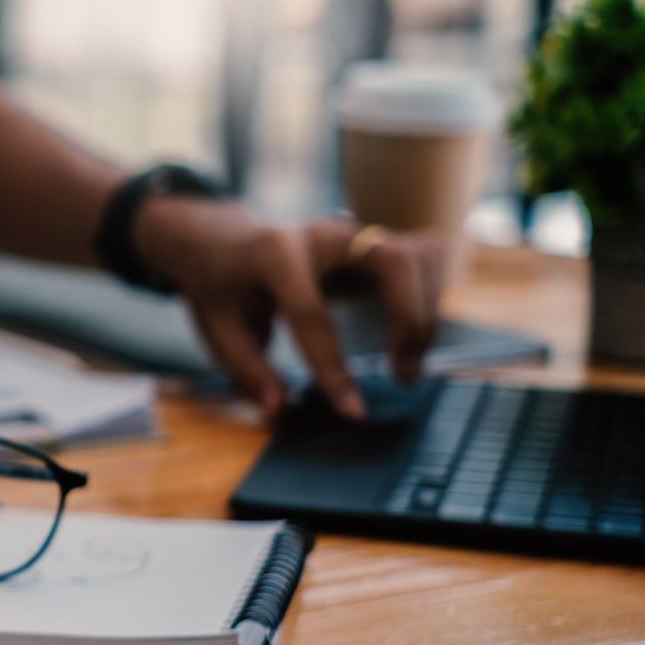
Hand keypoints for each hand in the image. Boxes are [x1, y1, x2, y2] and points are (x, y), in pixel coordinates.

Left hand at [135, 198, 443, 419]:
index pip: (311, 314)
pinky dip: (428, 295)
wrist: (222, 240)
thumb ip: (247, 370)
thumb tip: (279, 410)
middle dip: (410, 320)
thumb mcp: (216, 328)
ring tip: (403, 364)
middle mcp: (322, 235)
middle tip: (402, 377)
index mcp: (274, 254)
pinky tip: (407, 329)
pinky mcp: (372, 239)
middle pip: (394, 263)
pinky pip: (423, 258)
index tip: (353, 413)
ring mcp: (353, 232)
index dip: (332, 368)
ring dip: (424, 313)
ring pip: (418, 258)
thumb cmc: (220, 286)